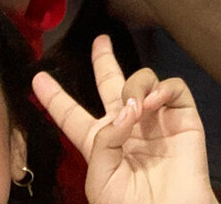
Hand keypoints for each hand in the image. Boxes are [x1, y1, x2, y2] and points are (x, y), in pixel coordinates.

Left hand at [33, 37, 215, 203]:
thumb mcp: (100, 178)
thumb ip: (103, 140)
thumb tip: (127, 110)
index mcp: (100, 143)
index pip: (72, 116)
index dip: (55, 98)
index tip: (38, 79)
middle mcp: (127, 125)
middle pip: (110, 84)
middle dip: (103, 60)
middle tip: (100, 41)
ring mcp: (155, 119)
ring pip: (142, 79)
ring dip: (134, 85)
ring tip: (135, 108)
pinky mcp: (183, 117)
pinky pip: (173, 87)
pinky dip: (162, 89)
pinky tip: (153, 105)